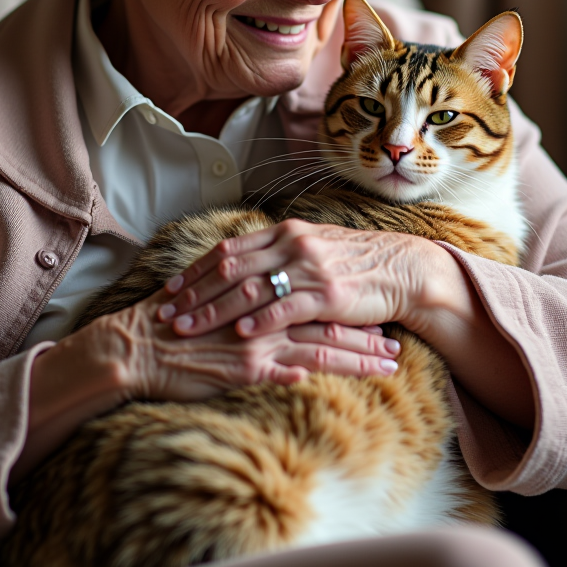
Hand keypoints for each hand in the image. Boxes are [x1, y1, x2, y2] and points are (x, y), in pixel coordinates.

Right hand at [95, 289, 399, 403]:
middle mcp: (263, 313)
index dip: (345, 311)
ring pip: (322, 344)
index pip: (311, 301)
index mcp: (257, 297)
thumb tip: (266, 323)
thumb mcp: (212, 312)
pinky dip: (323, 369)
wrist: (138, 346)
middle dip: (364, 335)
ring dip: (359, 356)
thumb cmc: (172, 329)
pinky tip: (350, 377)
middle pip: (326, 321)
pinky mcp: (247, 365)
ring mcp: (258, 338)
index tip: (373, 319)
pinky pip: (294, 367)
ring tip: (390, 365)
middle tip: (396, 344)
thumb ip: (245, 313)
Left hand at [156, 218, 444, 338]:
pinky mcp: (328, 295)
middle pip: (229, 269)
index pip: (228, 250)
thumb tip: (241, 265)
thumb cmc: (354, 262)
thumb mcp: (311, 247)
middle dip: (194, 294)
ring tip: (188, 329)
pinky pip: (286, 307)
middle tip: (166, 314)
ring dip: (214, 311)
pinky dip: (260, 320)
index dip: (196, 270)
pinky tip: (239, 334)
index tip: (170, 289)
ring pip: (250, 289)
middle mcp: (292, 245)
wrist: (401, 269)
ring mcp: (309, 269)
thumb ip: (277, 254)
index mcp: (284, 232)